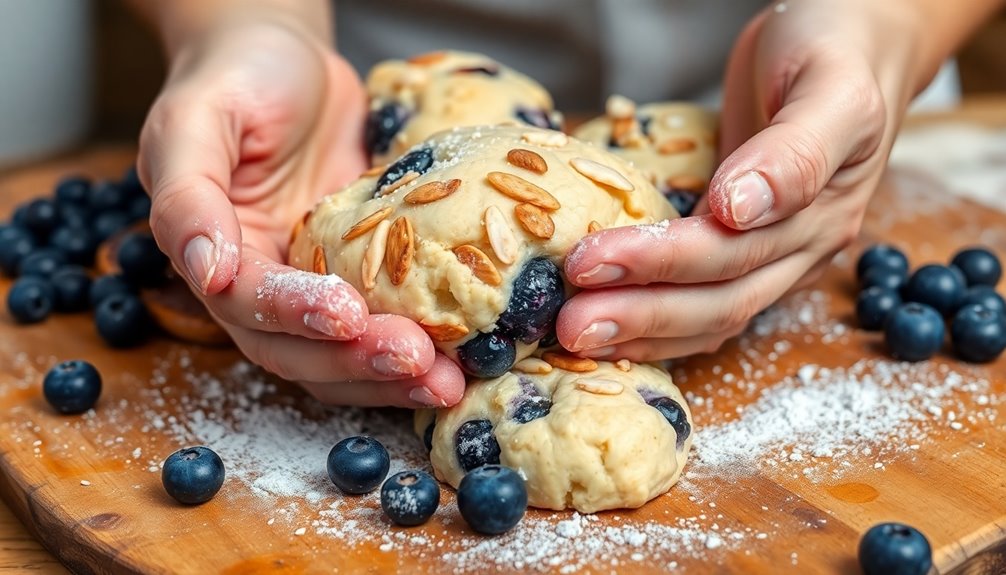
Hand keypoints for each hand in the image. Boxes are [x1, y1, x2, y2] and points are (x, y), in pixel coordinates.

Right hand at [138, 20, 463, 406]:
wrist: (288, 61)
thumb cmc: (238, 78)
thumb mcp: (195, 117)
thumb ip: (185, 191)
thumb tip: (204, 268)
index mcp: (216, 255)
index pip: (247, 303)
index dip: (293, 314)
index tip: (345, 314)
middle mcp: (261, 284)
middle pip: (296, 350)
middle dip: (355, 362)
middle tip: (417, 361)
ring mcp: (314, 286)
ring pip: (340, 356)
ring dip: (389, 376)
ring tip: (447, 382)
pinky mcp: (363, 277)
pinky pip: (384, 324)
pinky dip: (415, 350)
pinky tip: (458, 359)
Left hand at [557, 0, 920, 360]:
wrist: (852, 41)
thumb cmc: (837, 51)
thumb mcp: (831, 88)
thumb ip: (796, 151)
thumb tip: (740, 211)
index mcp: (821, 217)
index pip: (729, 256)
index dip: (657, 263)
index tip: (589, 262)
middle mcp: (799, 251)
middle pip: (716, 302)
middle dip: (639, 315)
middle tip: (567, 324)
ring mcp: (773, 256)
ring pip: (707, 317)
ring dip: (642, 332)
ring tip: (574, 338)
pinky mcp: (744, 249)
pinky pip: (701, 300)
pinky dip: (658, 323)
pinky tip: (614, 329)